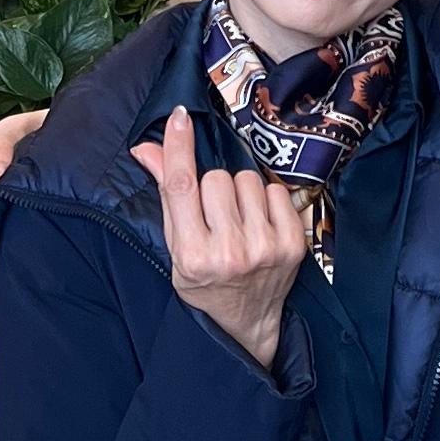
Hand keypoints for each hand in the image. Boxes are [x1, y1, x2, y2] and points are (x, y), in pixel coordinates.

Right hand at [141, 104, 306, 369]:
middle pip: (217, 178)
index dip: (178, 147)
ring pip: (247, 179)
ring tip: (239, 222)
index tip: (179, 117)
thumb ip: (166, 194)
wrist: (244, 324)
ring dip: (240, 193)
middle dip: (213, 189)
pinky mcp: (293, 245)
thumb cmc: (204, 282)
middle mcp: (230, 252)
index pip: (183, 187)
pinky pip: (275, 190)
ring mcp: (265, 249)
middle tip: (214, 217)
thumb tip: (146, 147)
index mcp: (192, 256)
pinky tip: (260, 224)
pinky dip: (266, 201)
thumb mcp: (175, 246)